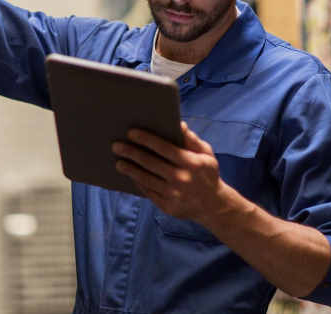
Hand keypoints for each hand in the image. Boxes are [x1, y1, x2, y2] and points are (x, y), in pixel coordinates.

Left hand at [113, 122, 228, 221]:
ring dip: (130, 169)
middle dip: (131, 153)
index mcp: (191, 163)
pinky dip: (138, 182)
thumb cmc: (207, 174)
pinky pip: (148, 192)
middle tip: (116, 146)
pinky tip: (131, 175)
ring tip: (119, 162)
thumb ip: (192, 140)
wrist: (214, 206)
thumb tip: (179, 124)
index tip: (131, 132)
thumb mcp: (206, 154)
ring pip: (146, 179)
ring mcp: (173, 195)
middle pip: (150, 163)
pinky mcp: (167, 206)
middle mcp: (181, 179)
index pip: (164, 148)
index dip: (146, 139)